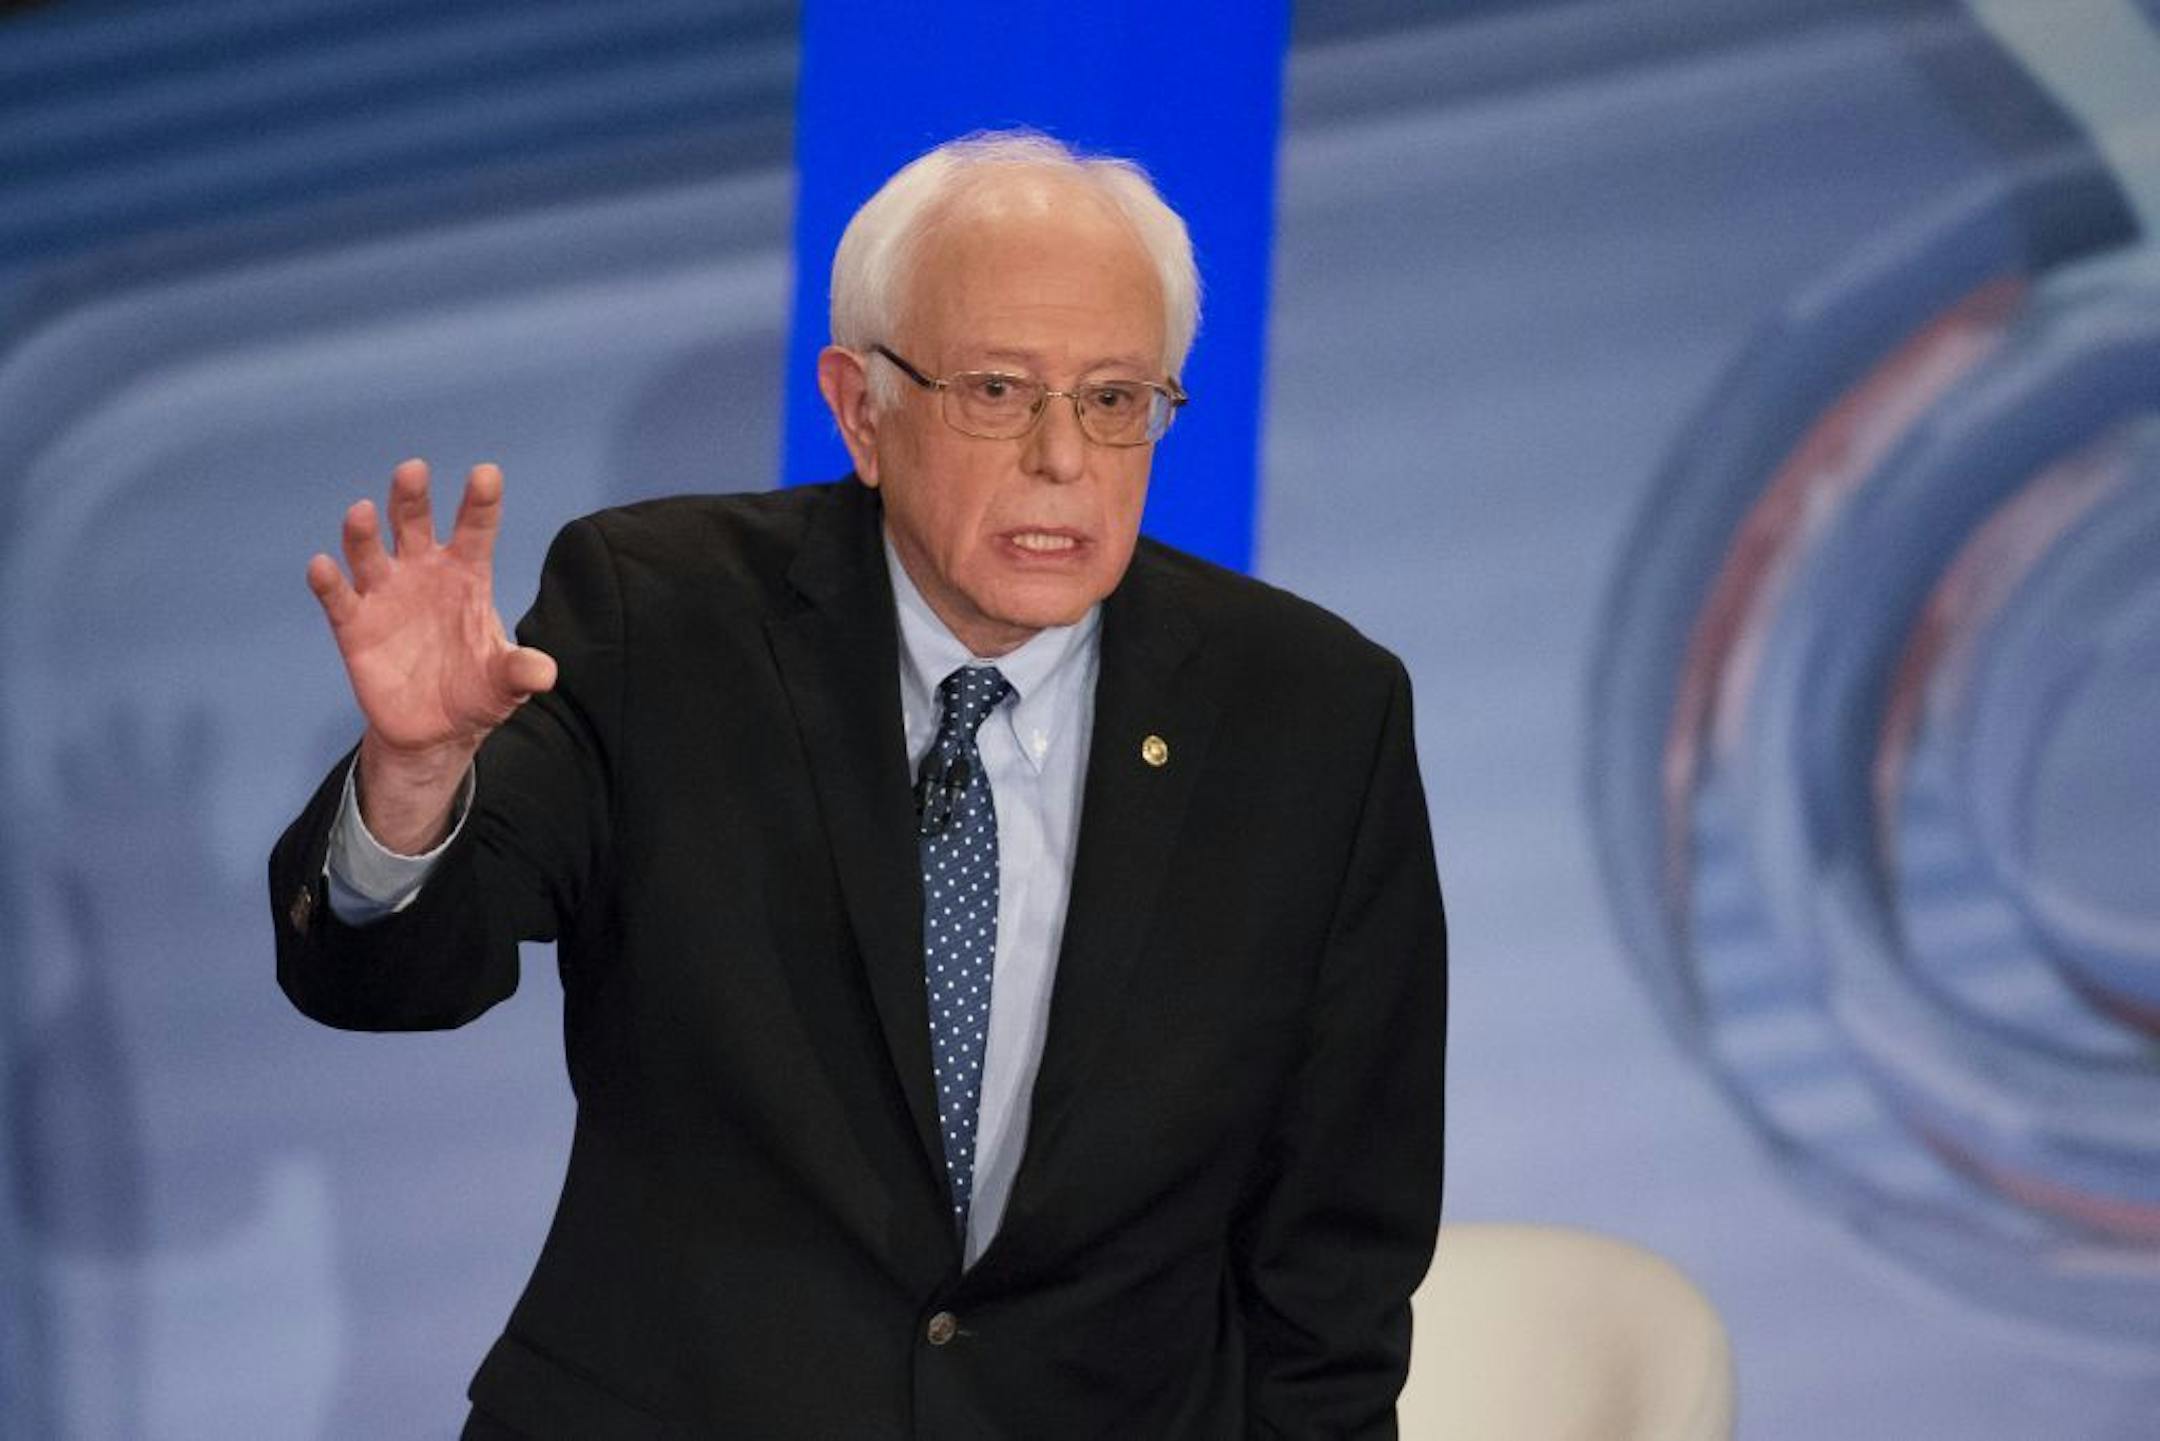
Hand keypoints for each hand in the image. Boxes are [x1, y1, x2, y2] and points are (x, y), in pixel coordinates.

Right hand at [307, 459, 554, 850]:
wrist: (435, 730)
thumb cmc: (477, 690)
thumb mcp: (505, 684)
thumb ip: (519, 671)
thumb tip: (545, 672)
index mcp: (466, 575)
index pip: (475, 530)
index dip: (479, 502)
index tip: (486, 474)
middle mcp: (422, 573)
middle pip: (415, 525)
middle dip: (412, 498)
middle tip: (413, 470)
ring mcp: (386, 594)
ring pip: (370, 552)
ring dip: (364, 533)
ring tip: (362, 511)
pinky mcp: (354, 625)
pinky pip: (339, 597)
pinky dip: (328, 581)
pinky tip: (323, 566)